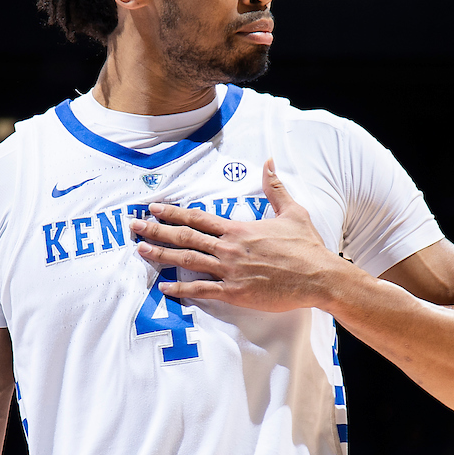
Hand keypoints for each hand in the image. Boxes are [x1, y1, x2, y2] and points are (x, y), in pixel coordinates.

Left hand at [131, 159, 344, 311]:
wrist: (319, 276)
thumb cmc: (306, 247)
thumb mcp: (292, 211)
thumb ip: (275, 187)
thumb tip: (268, 161)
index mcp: (239, 229)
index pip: (198, 218)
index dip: (173, 213)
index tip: (154, 209)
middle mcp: (229, 248)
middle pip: (184, 238)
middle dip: (156, 231)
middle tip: (134, 227)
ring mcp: (230, 271)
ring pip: (187, 262)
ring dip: (160, 256)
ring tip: (140, 251)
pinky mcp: (235, 292)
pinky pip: (202, 290)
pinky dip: (181, 290)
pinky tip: (164, 289)